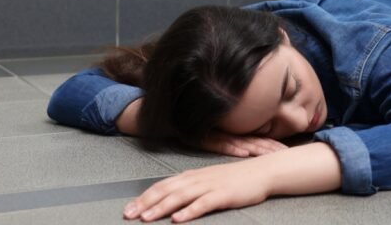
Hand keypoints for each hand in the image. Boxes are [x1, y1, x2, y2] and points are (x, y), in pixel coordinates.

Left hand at [123, 159, 270, 221]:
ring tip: (147, 218)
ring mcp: (210, 186)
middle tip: (129, 215)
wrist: (261, 172)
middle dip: (145, 203)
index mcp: (191, 176)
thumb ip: (189, 187)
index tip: (128, 208)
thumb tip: (170, 198)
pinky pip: (203, 204)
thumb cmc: (235, 179)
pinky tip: (179, 219)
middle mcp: (197, 179)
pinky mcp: (223, 195)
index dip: (143, 197)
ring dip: (162, 208)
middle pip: (166, 191)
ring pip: (181, 197)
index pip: (162, 186)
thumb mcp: (207, 180)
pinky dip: (189, 211)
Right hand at [200, 130, 286, 157]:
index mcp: (237, 133)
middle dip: (271, 148)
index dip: (273, 145)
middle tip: (287, 154)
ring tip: (270, 154)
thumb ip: (235, 142)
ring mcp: (219, 135)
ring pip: (242, 142)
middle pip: (255, 141)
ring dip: (257, 148)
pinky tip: (243, 152)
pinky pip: (221, 143)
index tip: (288, 151)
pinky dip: (232, 147)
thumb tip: (251, 150)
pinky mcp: (205, 137)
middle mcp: (231, 133)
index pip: (259, 139)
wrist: (178, 118)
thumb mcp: (219, 136)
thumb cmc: (199, 128)